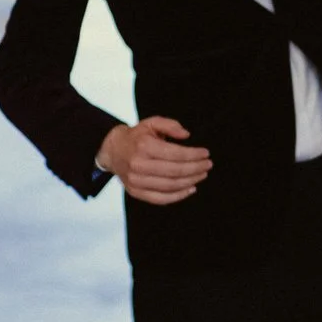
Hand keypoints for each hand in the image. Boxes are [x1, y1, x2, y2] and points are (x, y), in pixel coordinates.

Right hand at [96, 116, 211, 204]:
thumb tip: (186, 135)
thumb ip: (170, 125)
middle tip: (208, 165)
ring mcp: (136, 181)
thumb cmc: (136, 136)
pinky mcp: (136, 192)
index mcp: (144, 146)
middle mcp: (138, 165)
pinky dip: (178, 196)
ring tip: (202, 175)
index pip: (175, 154)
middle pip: (175, 171)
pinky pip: (160, 199)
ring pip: (170, 186)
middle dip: (196, 169)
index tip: (206, 154)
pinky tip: (190, 188)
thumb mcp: (152, 123)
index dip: (194, 155)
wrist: (113, 150)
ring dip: (190, 181)